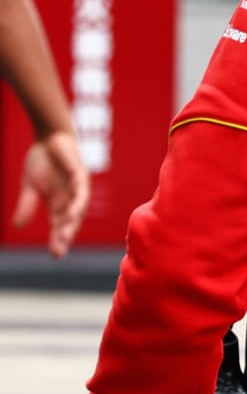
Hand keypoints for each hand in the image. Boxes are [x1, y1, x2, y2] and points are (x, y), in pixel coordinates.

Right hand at [14, 131, 88, 256]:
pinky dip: (78, 203)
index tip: (55, 256)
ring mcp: (77, 188)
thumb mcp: (30, 186)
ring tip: (66, 237)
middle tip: (59, 251)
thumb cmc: (42, 161)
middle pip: (70, 222)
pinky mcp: (80, 176)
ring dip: (72, 223)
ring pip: (78, 210)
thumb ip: (27, 205)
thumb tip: (17, 227)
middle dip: (65, 236)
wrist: (49, 138)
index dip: (58, 240)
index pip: (59, 226)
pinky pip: (81, 192)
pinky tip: (72, 213)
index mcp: (58, 204)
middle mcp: (71, 199)